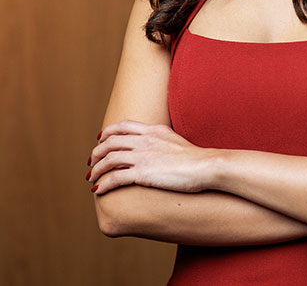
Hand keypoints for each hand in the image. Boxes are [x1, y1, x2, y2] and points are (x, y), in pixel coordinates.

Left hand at [87, 120, 213, 195]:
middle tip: (92, 162)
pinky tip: (99, 191)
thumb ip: (162, 141)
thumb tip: (155, 149)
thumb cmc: (197, 158)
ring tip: (91, 178)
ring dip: (96, 169)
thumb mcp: (177, 141)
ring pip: (109, 159)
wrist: (206, 166)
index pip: (123, 125)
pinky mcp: (143, 173)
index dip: (108, 132)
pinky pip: (115, 177)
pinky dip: (104, 184)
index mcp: (154, 130)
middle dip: (97, 152)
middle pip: (111, 141)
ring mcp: (144, 156)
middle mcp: (146, 140)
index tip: (100, 140)